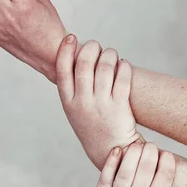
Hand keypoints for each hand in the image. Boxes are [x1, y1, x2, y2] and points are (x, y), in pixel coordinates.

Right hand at [56, 37, 143, 167]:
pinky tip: (123, 65)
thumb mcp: (74, 110)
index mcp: (68, 103)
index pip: (62, 71)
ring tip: (111, 54)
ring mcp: (101, 105)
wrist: (108, 149)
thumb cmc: (91, 125)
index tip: (70, 37)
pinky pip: (122, 78)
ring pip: (105, 67)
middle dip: (91, 48)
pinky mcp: (119, 106)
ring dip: (109, 55)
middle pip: (84, 65)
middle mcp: (82, 103)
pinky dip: (123, 66)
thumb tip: (78, 56)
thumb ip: (73, 88)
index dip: (65, 51)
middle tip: (96, 46)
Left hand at [88, 144, 175, 186]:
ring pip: (125, 173)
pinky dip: (111, 163)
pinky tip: (117, 150)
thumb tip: (156, 170)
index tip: (166, 154)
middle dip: (149, 155)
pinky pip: (105, 178)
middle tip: (151, 145)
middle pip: (144, 173)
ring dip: (132, 154)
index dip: (166, 165)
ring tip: (137, 144)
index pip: (162, 182)